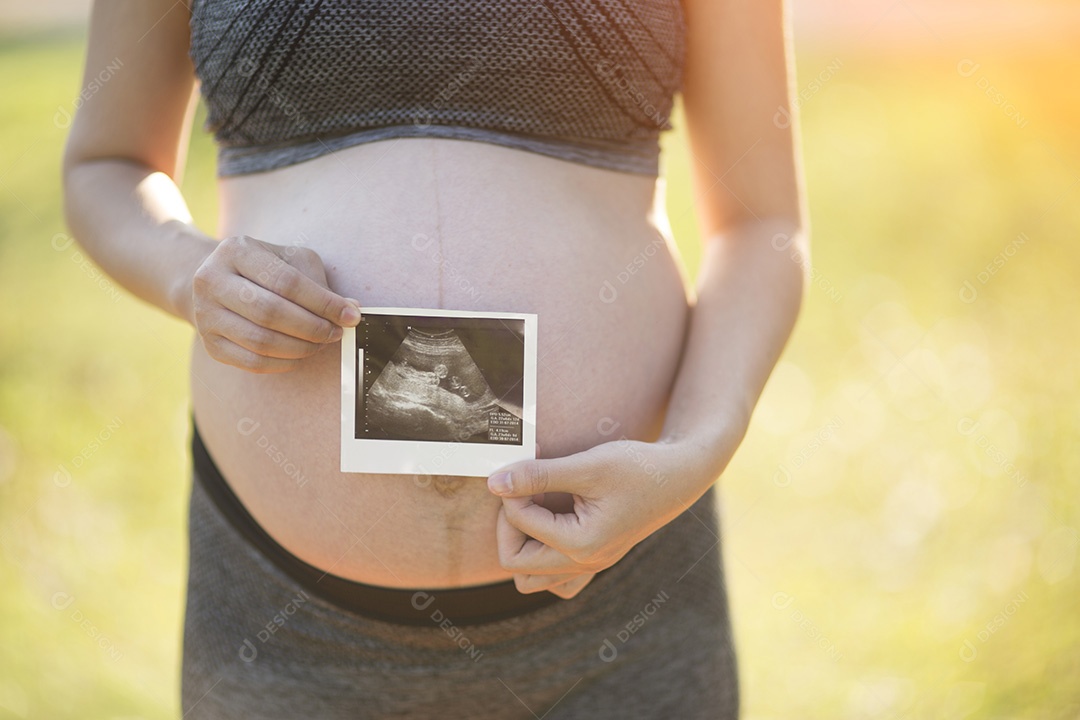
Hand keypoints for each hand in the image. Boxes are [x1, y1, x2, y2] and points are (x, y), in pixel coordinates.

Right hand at [189, 235, 361, 372]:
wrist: (216, 282)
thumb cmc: (263, 269)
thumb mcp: (290, 260)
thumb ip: (319, 283)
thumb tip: (350, 310)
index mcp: (236, 251)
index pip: (286, 281)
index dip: (322, 302)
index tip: (350, 315)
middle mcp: (212, 280)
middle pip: (270, 312)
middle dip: (312, 327)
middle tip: (336, 332)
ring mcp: (206, 314)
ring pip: (260, 341)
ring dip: (300, 348)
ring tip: (321, 343)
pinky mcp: (210, 343)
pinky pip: (252, 362)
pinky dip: (283, 363)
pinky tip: (300, 355)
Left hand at [487, 437, 711, 599]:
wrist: (678, 477)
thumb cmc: (638, 468)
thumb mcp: (586, 465)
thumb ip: (538, 476)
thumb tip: (495, 483)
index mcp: (582, 544)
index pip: (519, 526)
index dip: (512, 493)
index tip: (523, 467)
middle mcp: (585, 563)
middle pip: (516, 564)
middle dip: (509, 525)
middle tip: (522, 490)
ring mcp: (590, 566)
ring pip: (531, 579)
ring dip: (522, 546)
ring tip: (535, 509)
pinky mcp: (593, 558)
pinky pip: (556, 579)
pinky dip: (543, 558)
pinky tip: (550, 524)